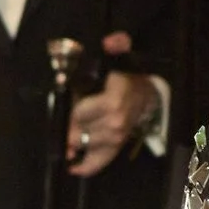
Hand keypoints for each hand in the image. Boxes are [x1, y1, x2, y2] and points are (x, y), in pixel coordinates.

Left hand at [68, 30, 168, 176]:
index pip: (81, 112)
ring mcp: (116, 138)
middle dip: (67, 127)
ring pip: (84, 144)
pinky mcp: (116, 149)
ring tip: (61, 139)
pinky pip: (98, 162)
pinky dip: (85, 167)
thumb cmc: (128, 76)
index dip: (69, 111)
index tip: (63, 105)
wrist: (147, 95)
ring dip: (71, 142)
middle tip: (61, 121)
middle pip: (79, 130)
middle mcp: (116, 123)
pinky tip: (71, 167)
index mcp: (114, 100)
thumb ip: (117, 45)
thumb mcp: (123, 56)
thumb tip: (110, 41)